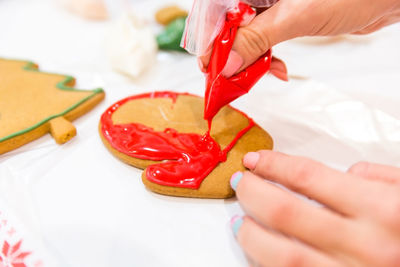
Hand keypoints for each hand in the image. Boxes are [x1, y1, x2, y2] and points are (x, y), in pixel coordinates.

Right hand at [200, 0, 399, 77]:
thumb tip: (226, 64)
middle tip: (228, 80)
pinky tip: (275, 69)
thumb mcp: (295, 16)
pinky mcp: (281, 18)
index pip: (216, 10)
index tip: (209, 67)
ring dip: (247, 61)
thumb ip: (256, 39)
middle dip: (228, 55)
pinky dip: (265, 59)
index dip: (209, 39)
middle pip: (227, 25)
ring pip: (243, 36)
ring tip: (253, 78)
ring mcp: (269, 4)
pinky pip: (262, 41)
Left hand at [230, 150, 399, 265]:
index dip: (274, 165)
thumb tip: (346, 173)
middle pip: (286, 211)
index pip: (309, 177)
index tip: (255, 160)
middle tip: (241, 182)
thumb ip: (384, 179)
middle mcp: (365, 245)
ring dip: (251, 235)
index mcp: (385, 210)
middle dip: (254, 192)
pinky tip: (259, 254)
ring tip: (239, 220)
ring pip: (281, 255)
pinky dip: (268, 266)